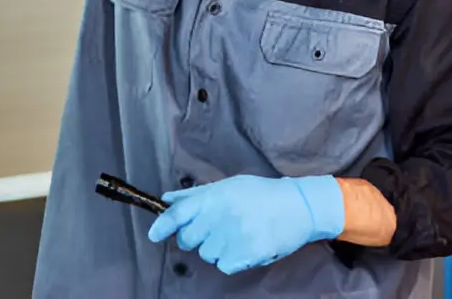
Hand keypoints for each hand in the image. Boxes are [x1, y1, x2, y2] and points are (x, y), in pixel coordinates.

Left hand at [147, 174, 344, 274]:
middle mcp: (219, 217)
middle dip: (197, 237)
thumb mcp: (229, 186)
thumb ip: (196, 195)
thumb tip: (167, 198)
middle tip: (216, 228)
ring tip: (238, 233)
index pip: (178, 214)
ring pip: (207, 255)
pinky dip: (232, 259)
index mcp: (213, 197)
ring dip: (217, 248)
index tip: (153, 235)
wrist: (298, 206)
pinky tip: (246, 244)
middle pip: (188, 240)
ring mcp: (231, 238)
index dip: (162, 226)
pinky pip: (224, 266)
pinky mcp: (245, 256)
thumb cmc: (261, 193)